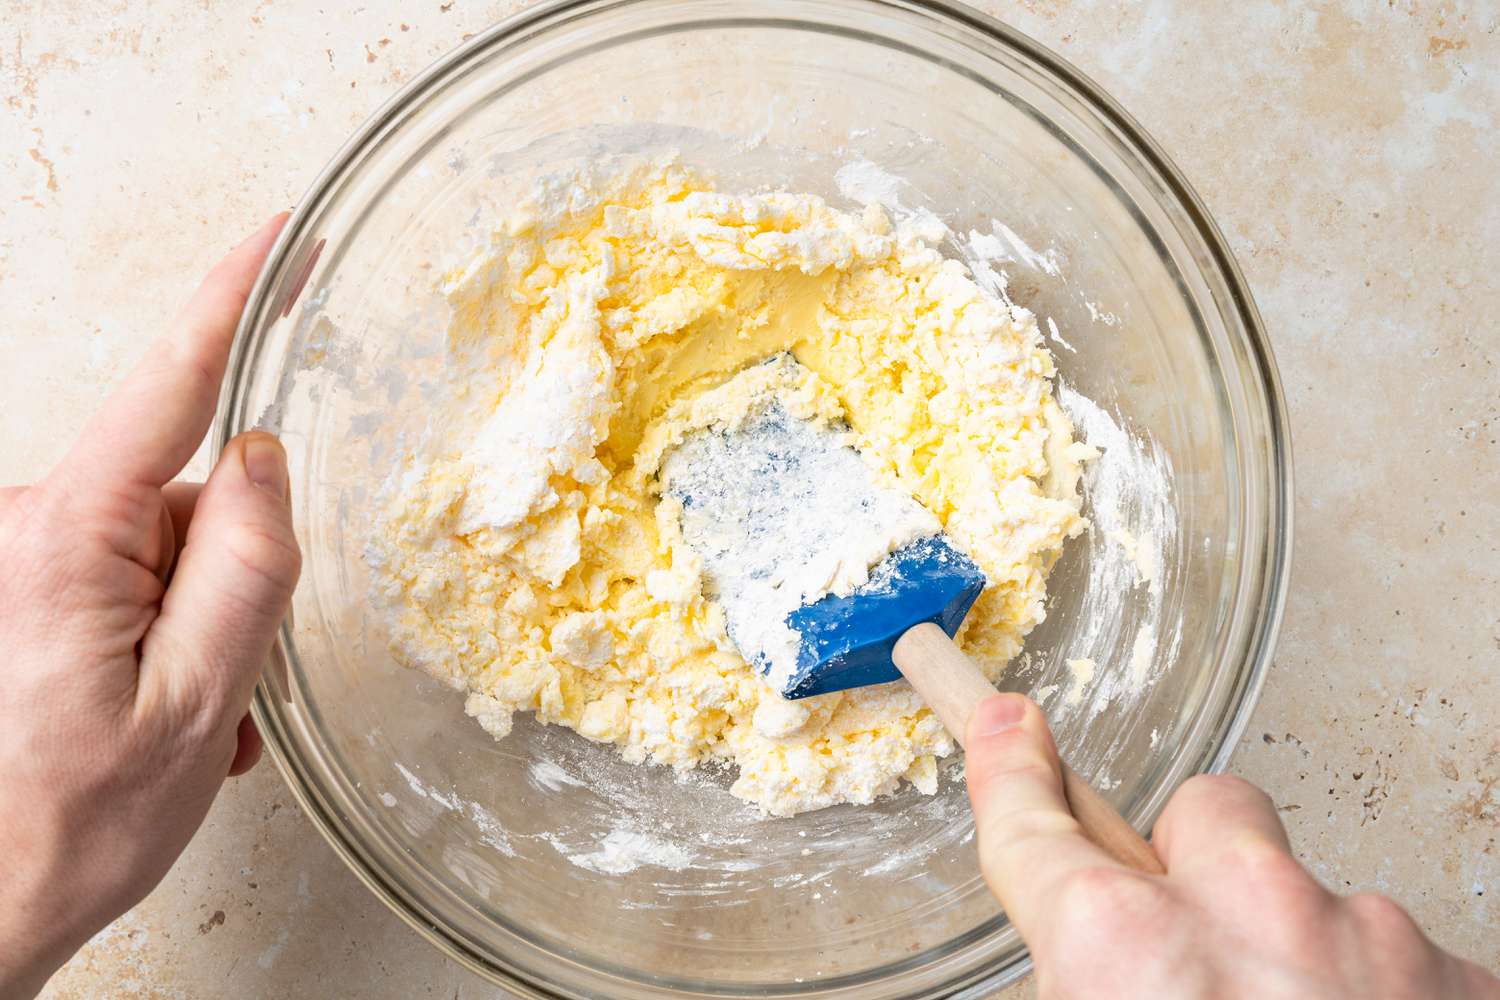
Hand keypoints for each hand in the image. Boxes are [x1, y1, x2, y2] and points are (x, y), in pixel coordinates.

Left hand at [0, 216, 300, 998]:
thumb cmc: (72, 823)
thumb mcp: (196, 703)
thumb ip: (246, 568)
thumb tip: (263, 458)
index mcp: (67, 537)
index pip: (168, 383)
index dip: (230, 299)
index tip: (279, 234)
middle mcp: (31, 523)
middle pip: (187, 489)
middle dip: (233, 569)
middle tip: (231, 678)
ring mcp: (27, 553)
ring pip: (169, 541)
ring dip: (205, 618)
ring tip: (193, 716)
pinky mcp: (30, 581)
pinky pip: (136, 573)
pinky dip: (173, 631)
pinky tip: (162, 707)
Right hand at [966, 694, 1499, 998]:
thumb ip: (1078, 971)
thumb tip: (1086, 951)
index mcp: (1122, 950)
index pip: (1033, 821)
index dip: (1012, 766)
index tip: (1009, 723)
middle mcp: (1247, 919)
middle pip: (1207, 813)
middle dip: (1197, 864)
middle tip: (1200, 959)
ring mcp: (1369, 945)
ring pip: (1315, 895)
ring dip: (1301, 955)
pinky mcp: (1461, 982)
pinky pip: (1403, 956)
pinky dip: (1381, 997)